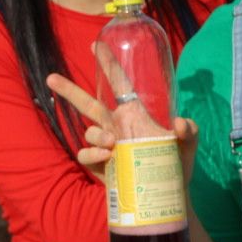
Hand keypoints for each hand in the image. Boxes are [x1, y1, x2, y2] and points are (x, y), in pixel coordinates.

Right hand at [46, 72, 200, 184]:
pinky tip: (107, 154)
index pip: (119, 84)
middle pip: (88, 104)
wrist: (167, 196)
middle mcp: (117, 126)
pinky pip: (86, 154)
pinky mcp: (100, 165)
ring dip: (97, 133)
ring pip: (89, 130)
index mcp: (134, 114)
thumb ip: (190, 130)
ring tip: (112, 142)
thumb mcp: (189, 144)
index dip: (108, 64)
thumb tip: (179, 123)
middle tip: (51, 78)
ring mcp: (106, 145)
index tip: (96, 44)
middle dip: (69, 90)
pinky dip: (93, 152)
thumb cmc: (176, 164)